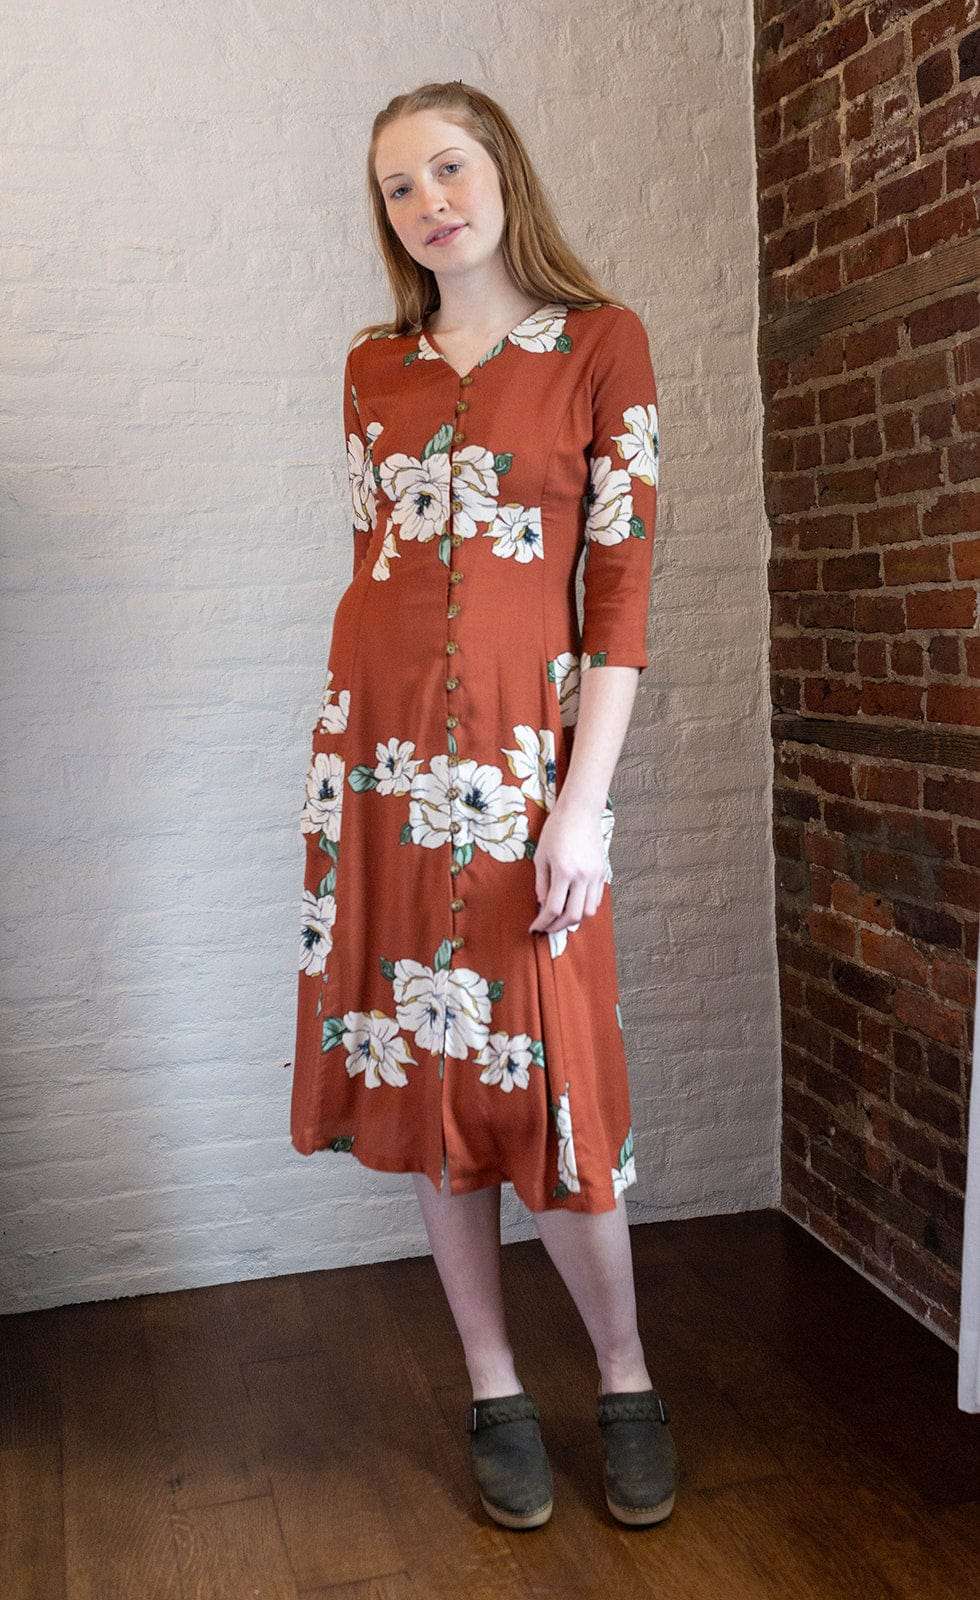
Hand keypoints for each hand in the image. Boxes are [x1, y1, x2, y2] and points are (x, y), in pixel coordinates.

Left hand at [528, 797, 606, 935]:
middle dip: (557, 927)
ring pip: (588, 911)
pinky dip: (584, 907)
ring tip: (560, 917)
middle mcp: (582, 876)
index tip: (534, 927)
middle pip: (573, 916)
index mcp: (564, 871)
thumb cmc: (556, 830)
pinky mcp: (603, 872)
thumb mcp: (540, 856)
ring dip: (573, 919)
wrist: (580, 811)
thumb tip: (542, 904)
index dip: (543, 922)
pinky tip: (573, 904)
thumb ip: (541, 883)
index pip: (553, 908)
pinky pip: (596, 900)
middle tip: (546, 928)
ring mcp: (595, 875)